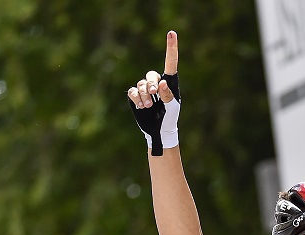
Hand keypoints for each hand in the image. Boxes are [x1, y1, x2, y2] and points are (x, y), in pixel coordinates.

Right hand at [127, 31, 180, 155]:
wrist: (159, 130)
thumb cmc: (170, 117)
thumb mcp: (172, 107)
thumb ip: (168, 96)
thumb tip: (162, 83)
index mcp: (169, 83)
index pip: (170, 63)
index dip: (171, 48)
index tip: (171, 33)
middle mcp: (157, 83)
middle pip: (151, 75)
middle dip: (151, 84)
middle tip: (155, 93)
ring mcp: (145, 90)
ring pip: (141, 85)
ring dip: (144, 94)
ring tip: (148, 105)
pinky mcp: (136, 97)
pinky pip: (132, 92)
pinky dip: (136, 98)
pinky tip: (141, 106)